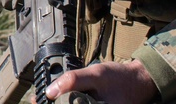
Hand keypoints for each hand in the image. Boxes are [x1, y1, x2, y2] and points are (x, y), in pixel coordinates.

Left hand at [44, 60, 158, 103]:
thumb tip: (50, 92)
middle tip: (37, 99)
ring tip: (46, 98)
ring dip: (61, 103)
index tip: (36, 100)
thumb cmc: (119, 79)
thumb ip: (74, 81)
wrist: (139, 81)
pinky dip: (69, 102)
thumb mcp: (96, 74)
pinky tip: (59, 98)